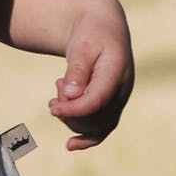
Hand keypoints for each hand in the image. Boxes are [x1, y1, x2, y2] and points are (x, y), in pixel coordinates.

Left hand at [47, 4, 134, 150]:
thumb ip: (77, 70)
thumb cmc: (91, 34)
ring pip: (95, 125)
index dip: (73, 109)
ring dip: (72, 116)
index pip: (97, 100)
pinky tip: (70, 145)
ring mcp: (119, 101)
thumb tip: (71, 95)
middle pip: (95, 117)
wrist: (104, 29)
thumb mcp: (82, 45)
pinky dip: (87, 139)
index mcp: (117, 72)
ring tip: (61, 90)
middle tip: (58, 85)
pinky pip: (103, 129)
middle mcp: (122, 91)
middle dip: (69, 109)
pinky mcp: (112, 106)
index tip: (52, 107)